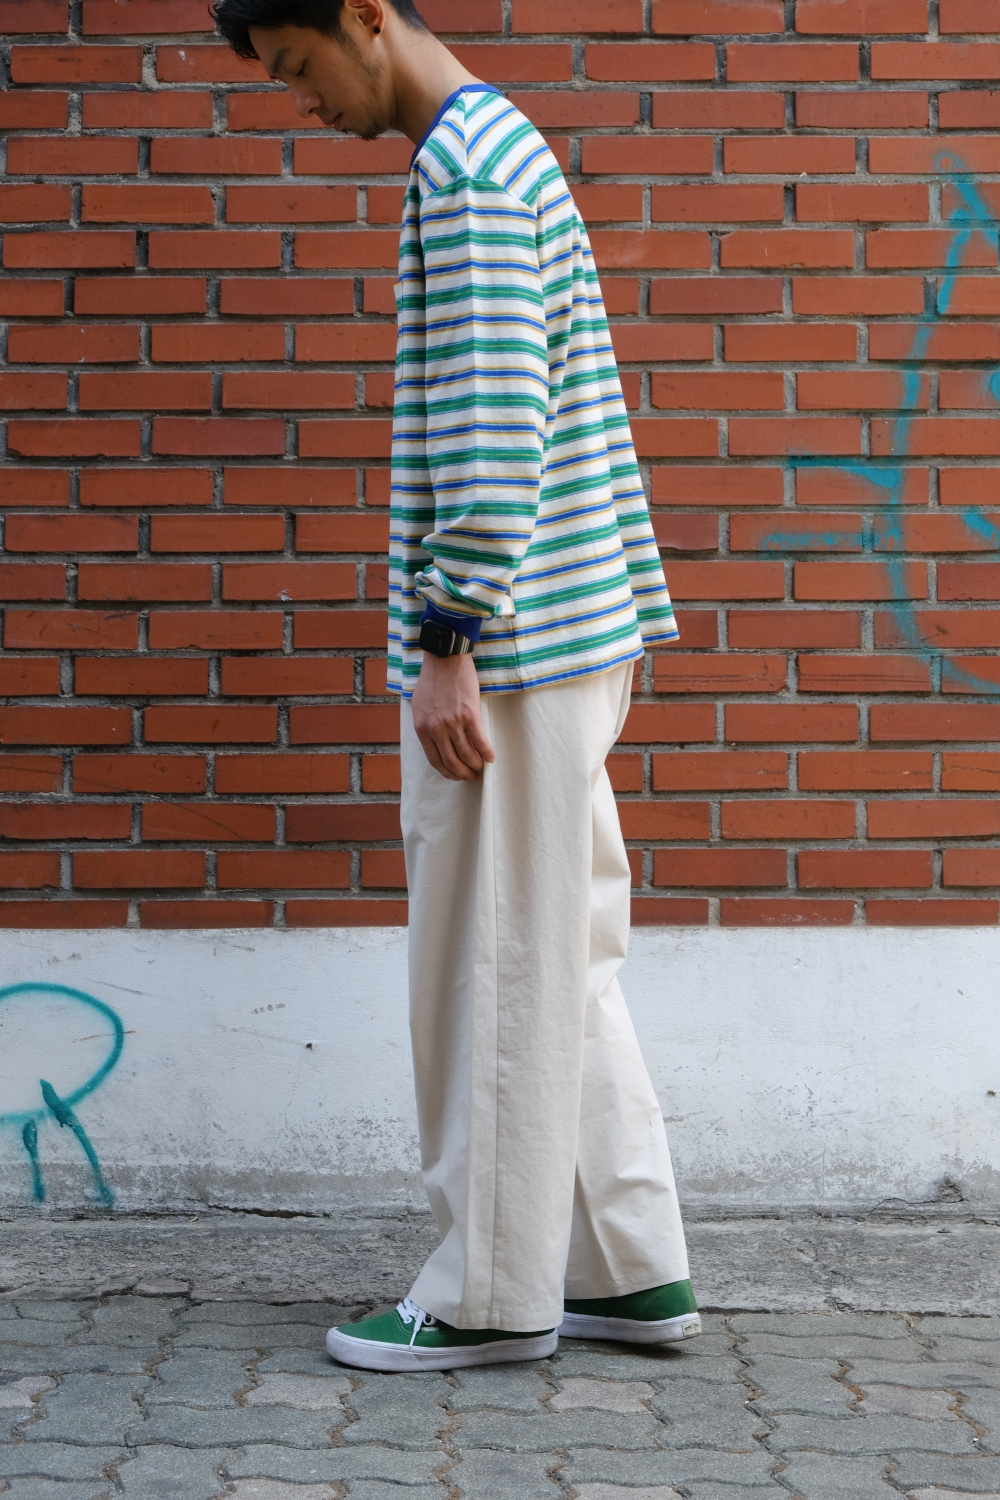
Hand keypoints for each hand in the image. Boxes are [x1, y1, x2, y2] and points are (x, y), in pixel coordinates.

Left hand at [412, 651, 495, 780]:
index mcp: (422, 728)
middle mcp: (436, 729)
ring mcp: (453, 723)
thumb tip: (434, 741)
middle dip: (463, 773)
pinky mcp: (469, 715)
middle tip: (471, 776)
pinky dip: (486, 753)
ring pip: (466, 754)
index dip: (447, 772)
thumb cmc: (432, 679)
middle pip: (452, 761)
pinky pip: (480, 741)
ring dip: (475, 765)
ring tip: (481, 768)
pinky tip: (490, 758)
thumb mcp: (419, 705)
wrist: (445, 659)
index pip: (435, 760)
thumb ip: (425, 725)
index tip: (455, 775)